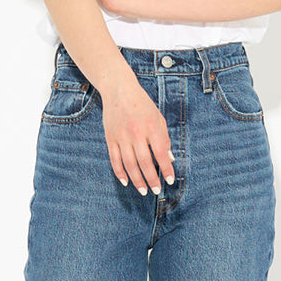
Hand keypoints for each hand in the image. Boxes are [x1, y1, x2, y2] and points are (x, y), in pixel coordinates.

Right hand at [101, 75, 175, 195]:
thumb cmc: (142, 104)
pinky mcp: (110, 138)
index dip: (166, 169)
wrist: (118, 89)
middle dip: (151, 179)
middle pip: (145, 162)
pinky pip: (115, 160)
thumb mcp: (158, 117)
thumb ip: (164, 138)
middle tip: (156, 191)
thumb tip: (170, 159)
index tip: (169, 180)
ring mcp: (121, 137)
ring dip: (137, 180)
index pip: (161, 153)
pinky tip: (126, 182)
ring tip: (144, 191)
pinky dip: (120, 173)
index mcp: (151, 127)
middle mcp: (136, 133)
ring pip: (129, 164)